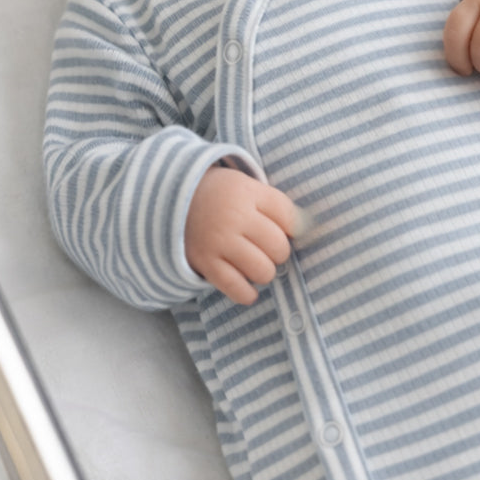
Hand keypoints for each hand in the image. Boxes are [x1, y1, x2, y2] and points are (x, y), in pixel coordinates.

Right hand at [186, 166, 295, 304]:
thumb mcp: (246, 186)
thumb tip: (308, 230)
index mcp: (248, 192)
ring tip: (255, 264)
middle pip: (279, 247)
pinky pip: (237, 288)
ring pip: (263, 271)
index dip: (292, 228)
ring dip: (264, 272)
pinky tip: (249, 289)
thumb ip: (274, 205)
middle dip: (278, 252)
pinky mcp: (205, 263)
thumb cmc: (220, 196)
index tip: (283, 229)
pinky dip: (247, 294)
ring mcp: (218, 241)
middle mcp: (234, 216)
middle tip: (266, 248)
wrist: (172, 200)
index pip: (290, 218)